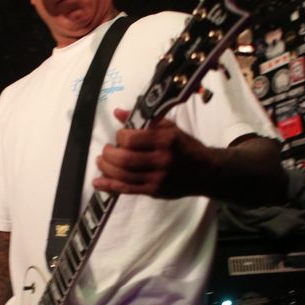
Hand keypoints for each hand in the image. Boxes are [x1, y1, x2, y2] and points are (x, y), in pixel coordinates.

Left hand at [93, 108, 213, 198]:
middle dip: (109, 154)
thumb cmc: (186, 147)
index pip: (132, 139)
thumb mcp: (170, 128)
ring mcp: (157, 179)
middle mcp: (161, 160)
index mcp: (166, 141)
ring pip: (123, 175)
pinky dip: (110, 186)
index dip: (120, 137)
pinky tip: (98, 183)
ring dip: (106, 169)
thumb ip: (144, 120)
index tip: (119, 136)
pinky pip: (127, 189)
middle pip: (125, 159)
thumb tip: (118, 113)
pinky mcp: (154, 192)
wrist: (206, 172)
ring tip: (100, 162)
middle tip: (106, 150)